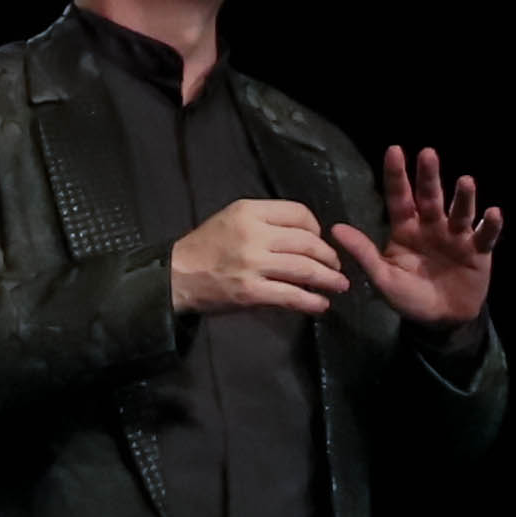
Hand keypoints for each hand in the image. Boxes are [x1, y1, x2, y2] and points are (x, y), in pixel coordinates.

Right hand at [168, 198, 346, 317]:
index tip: (320, 240)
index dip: (317, 228)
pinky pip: (291, 296)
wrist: (177, 275)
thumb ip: (267, 222)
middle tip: (336, 266)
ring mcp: (253, 264)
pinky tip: (320, 304)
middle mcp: (253, 234)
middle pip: (307, 242)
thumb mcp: (233, 219)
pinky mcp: (251, 292)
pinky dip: (311, 301)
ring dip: (328, 279)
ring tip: (338, 285)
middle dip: (329, 256)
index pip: (299, 213)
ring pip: (305, 269)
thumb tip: (308, 236)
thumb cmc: (207, 247)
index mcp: (250, 211)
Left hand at [329, 145, 502, 323]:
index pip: (400, 197)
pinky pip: (485, 236)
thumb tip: (335, 228)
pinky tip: (492, 213)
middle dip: (429, 176)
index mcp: (406, 229)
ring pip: (460, 211)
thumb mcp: (383, 278)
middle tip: (428, 154)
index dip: (396, 175)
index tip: (394, 150)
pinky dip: (490, 225)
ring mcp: (457, 237)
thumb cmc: (409, 297)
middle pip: (430, 197)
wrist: (441, 321)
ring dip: (464, 197)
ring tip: (466, 181)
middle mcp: (432, 226)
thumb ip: (364, 253)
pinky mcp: (478, 251)